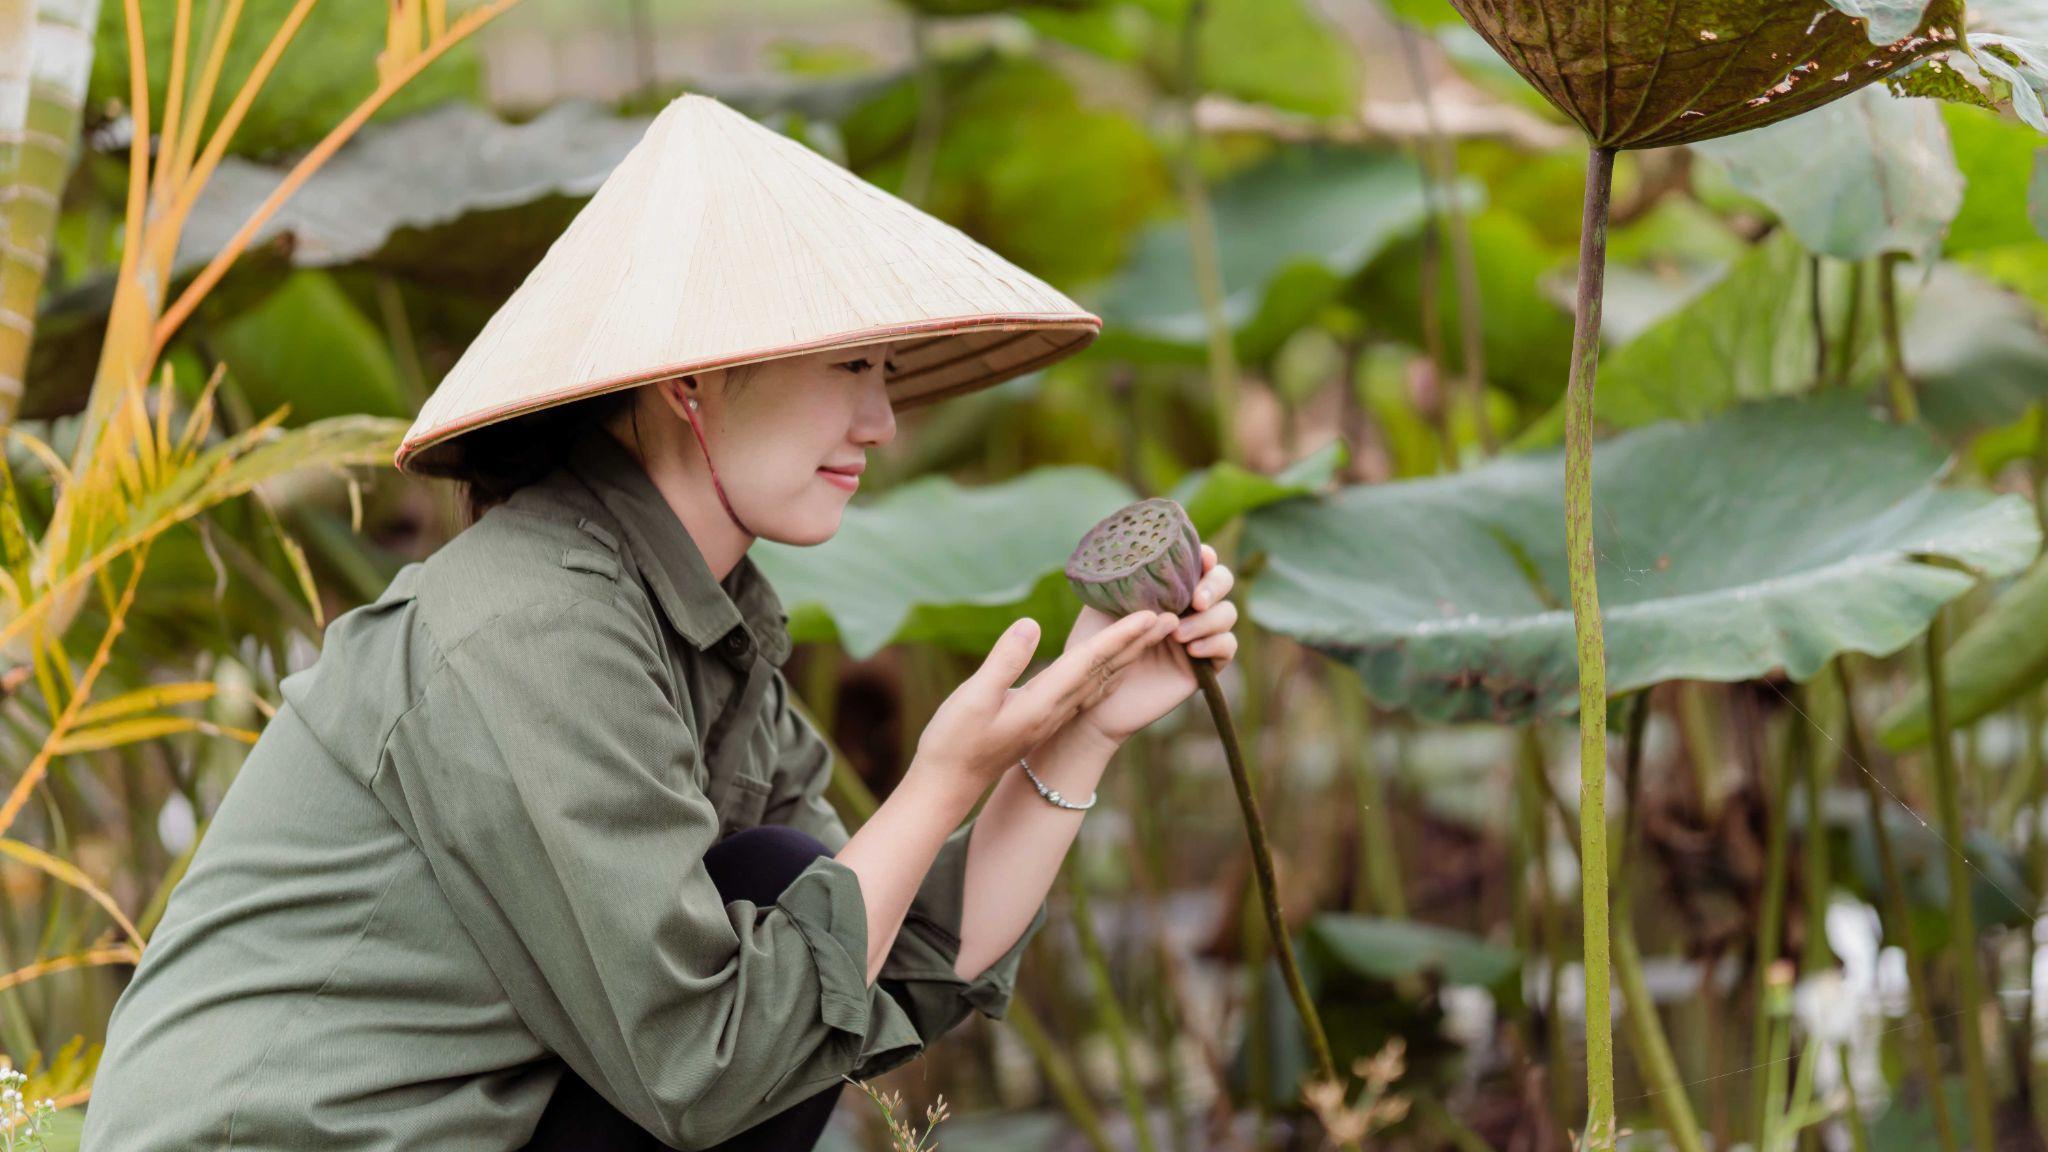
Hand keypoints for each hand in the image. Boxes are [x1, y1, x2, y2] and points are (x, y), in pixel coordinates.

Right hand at [914, 608, 1179, 796]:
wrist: (947, 787)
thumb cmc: (954, 742)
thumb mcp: (973, 697)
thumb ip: (1005, 661)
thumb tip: (1032, 624)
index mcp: (1044, 702)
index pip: (1091, 661)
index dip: (1121, 636)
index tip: (1149, 615)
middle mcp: (1056, 710)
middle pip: (1106, 669)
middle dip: (1138, 642)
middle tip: (1171, 616)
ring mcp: (1051, 717)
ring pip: (1100, 680)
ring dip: (1128, 655)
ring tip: (1151, 634)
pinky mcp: (1042, 718)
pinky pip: (1086, 690)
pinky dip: (1107, 671)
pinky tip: (1114, 668)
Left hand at [1064, 543, 1237, 746]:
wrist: (1092, 697)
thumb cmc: (1092, 647)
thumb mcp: (1101, 605)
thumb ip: (1123, 581)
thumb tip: (1143, 560)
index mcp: (1165, 587)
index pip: (1196, 561)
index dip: (1204, 556)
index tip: (1201, 559)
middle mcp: (1186, 607)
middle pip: (1222, 581)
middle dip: (1214, 586)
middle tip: (1195, 601)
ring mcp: (1197, 636)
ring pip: (1227, 614)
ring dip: (1208, 620)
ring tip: (1178, 635)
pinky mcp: (1204, 666)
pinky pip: (1228, 647)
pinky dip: (1216, 644)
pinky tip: (1192, 651)